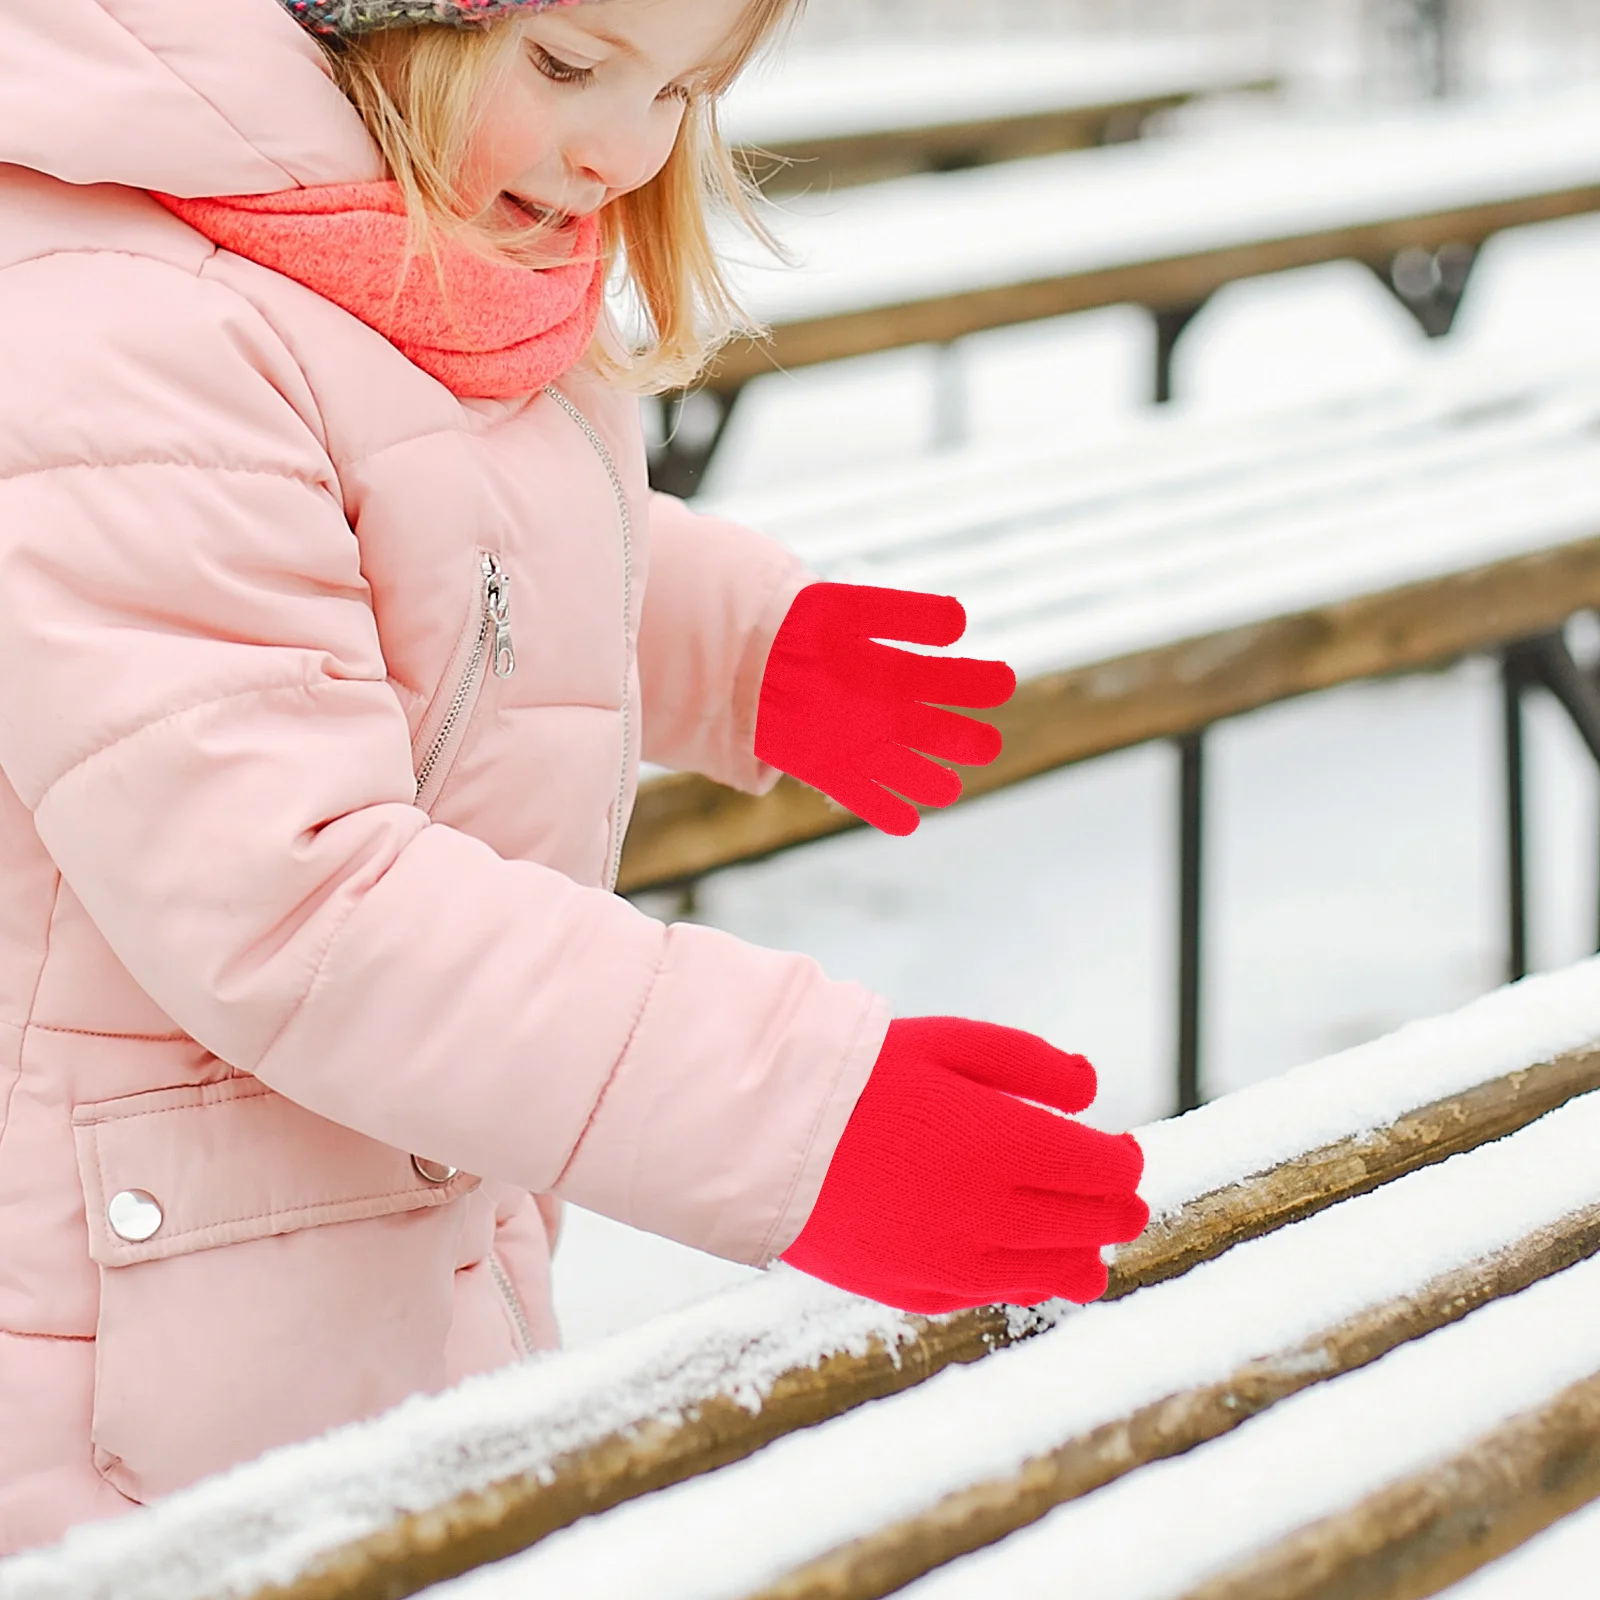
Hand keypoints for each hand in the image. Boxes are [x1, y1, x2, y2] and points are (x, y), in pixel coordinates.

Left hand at [755, 583, 1016, 835]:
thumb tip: (959, 621)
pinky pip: (861, 794)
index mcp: (894, 669)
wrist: (746, 652)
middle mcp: (883, 709)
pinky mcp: (828, 766)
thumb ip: (903, 614)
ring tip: (949, 788)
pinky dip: (882, 809)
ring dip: (927, 779)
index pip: (944, 678)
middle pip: (932, 729)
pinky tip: (907, 822)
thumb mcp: (850, 608)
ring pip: (903, 767)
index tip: (1005, 682)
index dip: (975, 681)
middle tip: (989, 745)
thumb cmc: (801, 625)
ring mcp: (859, 740)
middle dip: (961, 739)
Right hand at [783, 1017, 1148, 1313]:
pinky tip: (1023, 1259)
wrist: (758, 1133)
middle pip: (1093, 1225)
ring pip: (1056, 1275)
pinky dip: (1024, 1277)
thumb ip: (1029, 1064)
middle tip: (1116, 1192)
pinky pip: (996, 1294)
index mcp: (1003, 1146)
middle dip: (1114, 1206)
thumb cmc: (854, 1072)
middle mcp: (988, 1216)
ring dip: (1081, 1251)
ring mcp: (952, 1263)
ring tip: (1084, 1237)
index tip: (1118, 1148)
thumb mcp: (945, 1042)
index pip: (1106, 1171)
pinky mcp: (915, 1290)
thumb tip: (1092, 1090)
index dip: (1123, 1160)